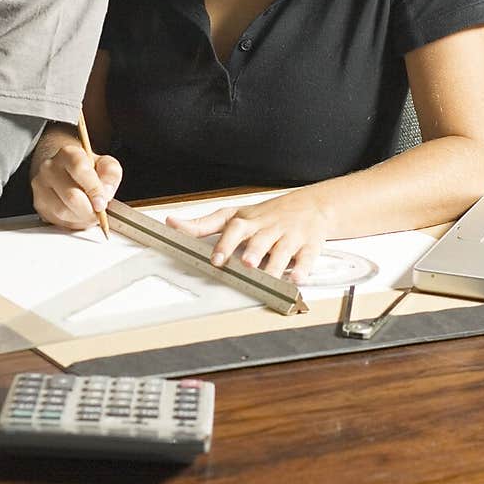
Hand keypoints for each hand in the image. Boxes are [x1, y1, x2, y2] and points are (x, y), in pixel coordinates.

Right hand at [31, 141, 122, 230]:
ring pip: (63, 211)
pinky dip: (73, 222)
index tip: (102, 203)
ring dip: (82, 217)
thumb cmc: (87, 168)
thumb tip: (105, 192)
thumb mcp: (105, 164)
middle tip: (99, 211)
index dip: (93, 188)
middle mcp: (49, 167)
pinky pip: (57, 219)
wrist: (65, 170)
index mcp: (67, 153)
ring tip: (90, 211)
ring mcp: (41, 186)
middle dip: (89, 209)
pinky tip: (79, 214)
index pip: (79, 169)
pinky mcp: (39, 203)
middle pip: (71, 195)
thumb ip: (110, 174)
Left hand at [166, 191, 331, 283]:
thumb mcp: (234, 216)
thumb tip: (171, 223)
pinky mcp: (310, 245)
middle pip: (260, 239)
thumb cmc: (267, 214)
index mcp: (249, 222)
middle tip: (247, 264)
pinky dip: (303, 268)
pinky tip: (297, 278)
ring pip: (283, 250)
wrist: (312, 205)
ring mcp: (290, 236)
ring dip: (276, 263)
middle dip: (254, 251)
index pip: (235, 229)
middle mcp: (269, 228)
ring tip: (269, 275)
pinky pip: (307, 257)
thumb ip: (203, 224)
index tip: (216, 259)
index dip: (225, 243)